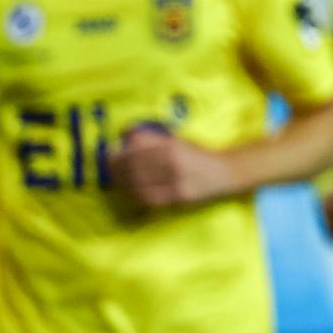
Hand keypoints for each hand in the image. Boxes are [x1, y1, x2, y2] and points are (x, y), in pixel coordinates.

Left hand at [111, 125, 237, 209]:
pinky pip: (148, 197)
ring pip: (138, 183)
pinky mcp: (177, 197)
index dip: (120, 149)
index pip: (138, 147)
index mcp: (172, 146)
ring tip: (115, 178)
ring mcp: (175, 181)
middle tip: (109, 164)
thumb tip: (126, 135)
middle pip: (135, 165)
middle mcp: (173, 163)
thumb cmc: (197, 154)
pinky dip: (134, 194)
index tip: (112, 149)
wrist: (224, 172)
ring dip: (122, 181)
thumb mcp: (178, 140)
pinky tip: (128, 190)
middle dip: (116, 165)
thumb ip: (153, 138)